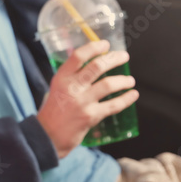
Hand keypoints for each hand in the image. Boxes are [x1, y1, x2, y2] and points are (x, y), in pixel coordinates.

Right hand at [37, 40, 138, 156]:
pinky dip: (126, 99)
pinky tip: (133, 95)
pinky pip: (113, 105)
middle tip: (124, 57)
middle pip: (97, 66)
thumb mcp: (57, 88)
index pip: (79, 56)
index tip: (105, 44)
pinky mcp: (91, 116)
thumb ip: (72, 78)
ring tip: (130, 80)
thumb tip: (93, 66)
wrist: (47, 137)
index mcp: (61, 77)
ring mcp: (82, 101)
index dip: (94, 47)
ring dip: (123, 80)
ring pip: (108, 84)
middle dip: (114, 59)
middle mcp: (71, 87)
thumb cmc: (54, 112)